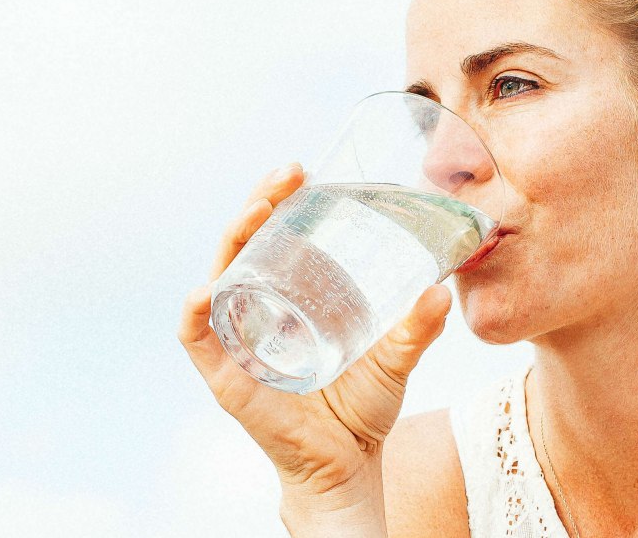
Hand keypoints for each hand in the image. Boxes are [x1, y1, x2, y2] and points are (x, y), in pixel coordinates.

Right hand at [177, 162, 453, 529]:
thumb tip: (442, 292)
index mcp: (288, 298)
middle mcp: (256, 312)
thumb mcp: (394, 358)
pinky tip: (207, 289)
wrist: (347, 467)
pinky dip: (195, 312)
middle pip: (244, 245)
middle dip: (258, 203)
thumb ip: (418, 327)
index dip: (280, 201)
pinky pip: (197, 337)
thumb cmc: (362, 410)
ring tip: (256, 210)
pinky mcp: (225, 376)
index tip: (303, 172)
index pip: (274, 236)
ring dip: (232, 240)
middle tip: (286, 176)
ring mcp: (236, 342)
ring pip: (219, 277)